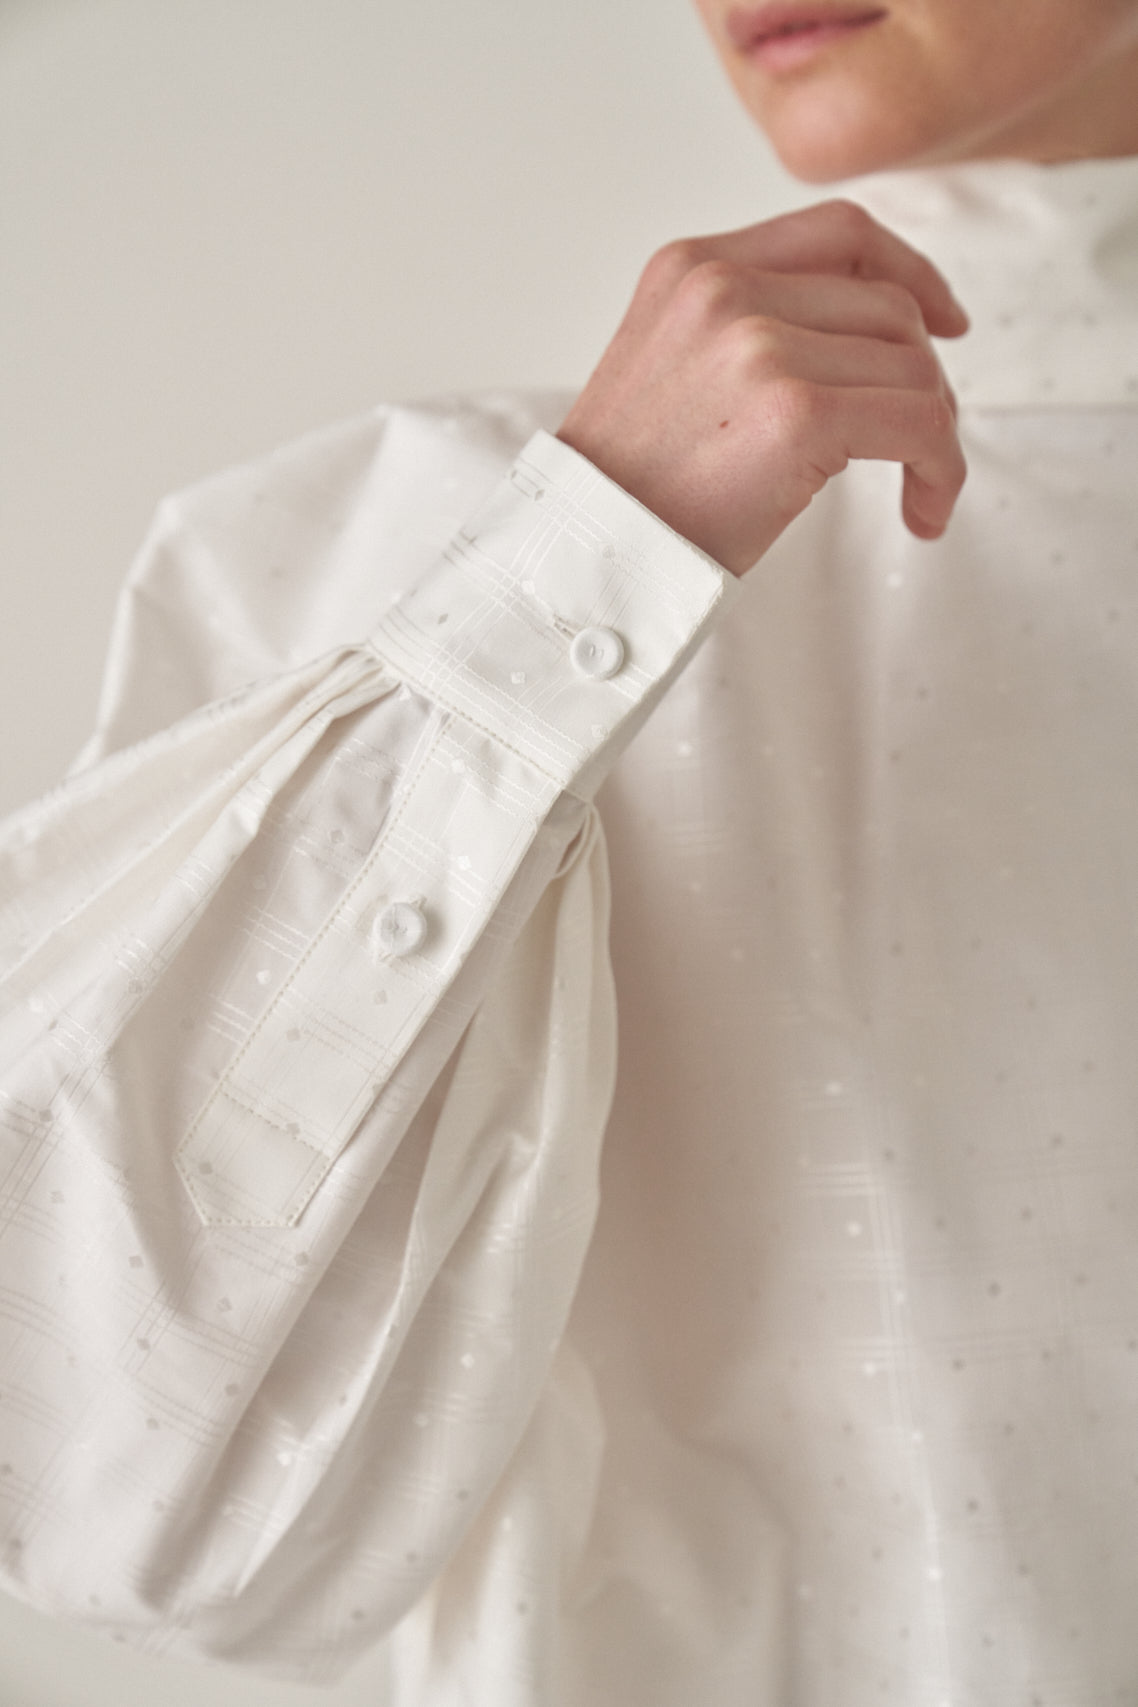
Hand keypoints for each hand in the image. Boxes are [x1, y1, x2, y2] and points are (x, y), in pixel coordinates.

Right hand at [557, 200, 968, 577]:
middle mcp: (725, 288)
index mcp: (691, 267)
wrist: (586, 554)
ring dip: (936, 435)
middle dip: (924, 381)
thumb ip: (745, 328)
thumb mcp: (670, 367)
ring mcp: (760, 345)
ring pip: (914, 366)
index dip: (909, 269)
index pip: (837, 232)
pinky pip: (920, 424)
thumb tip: (862, 339)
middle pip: (888, 307)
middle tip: (919, 449)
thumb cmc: (631, 489)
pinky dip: (942, 470)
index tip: (943, 321)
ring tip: (920, 489)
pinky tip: (925, 513)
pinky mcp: (796, 412)